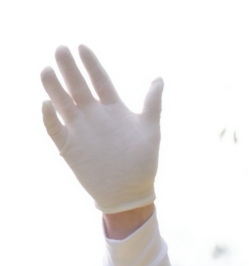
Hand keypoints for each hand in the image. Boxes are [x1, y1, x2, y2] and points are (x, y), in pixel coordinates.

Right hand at [41, 45, 163, 213]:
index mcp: (113, 108)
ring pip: (62, 103)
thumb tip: (159, 78)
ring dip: (54, 88)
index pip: (99, 80)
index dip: (91, 64)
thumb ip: (153, 103)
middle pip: (78, 86)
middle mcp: (93, 115)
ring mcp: (80, 129)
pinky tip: (46, 104)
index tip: (82, 46)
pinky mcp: (69, 146)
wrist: (131, 193)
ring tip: (47, 70)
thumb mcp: (151, 130)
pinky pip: (55, 128)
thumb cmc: (144, 161)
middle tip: (60, 49)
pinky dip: (49, 117)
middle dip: (69, 68)